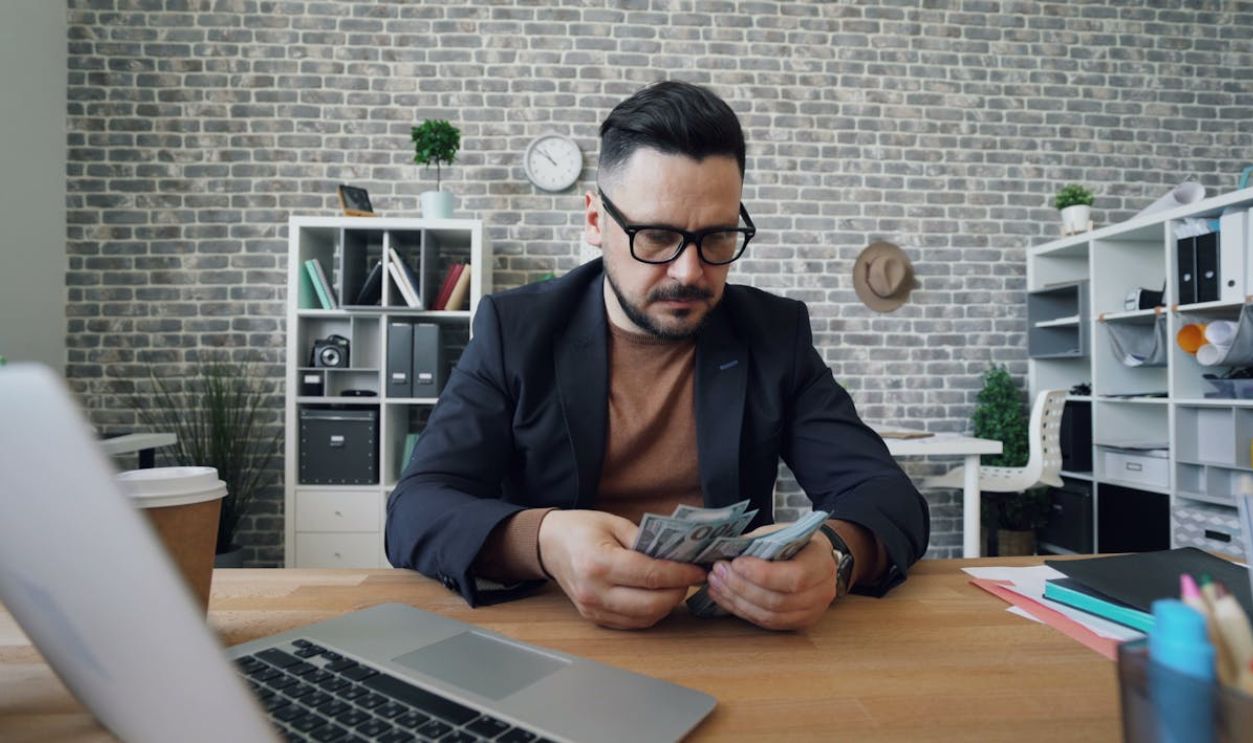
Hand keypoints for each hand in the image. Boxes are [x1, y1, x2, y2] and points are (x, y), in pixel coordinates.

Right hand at [537, 510, 707, 629]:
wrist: (549, 545)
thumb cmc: (581, 529)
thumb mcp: (614, 523)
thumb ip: (645, 540)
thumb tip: (677, 555)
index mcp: (598, 563)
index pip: (650, 575)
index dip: (680, 574)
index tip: (698, 569)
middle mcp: (594, 591)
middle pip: (651, 604)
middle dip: (678, 592)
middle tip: (690, 578)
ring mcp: (593, 609)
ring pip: (644, 618)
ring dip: (667, 605)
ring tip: (676, 586)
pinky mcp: (594, 618)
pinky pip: (632, 623)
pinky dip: (651, 612)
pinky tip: (658, 596)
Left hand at [703, 526, 837, 630]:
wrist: (817, 558)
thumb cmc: (796, 542)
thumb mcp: (781, 532)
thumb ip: (757, 541)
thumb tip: (724, 549)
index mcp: (820, 565)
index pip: (793, 577)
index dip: (761, 574)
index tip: (736, 563)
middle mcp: (821, 593)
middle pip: (778, 601)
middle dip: (742, 587)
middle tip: (718, 573)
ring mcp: (811, 613)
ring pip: (770, 616)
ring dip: (737, 601)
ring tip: (716, 585)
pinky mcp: (797, 623)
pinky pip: (767, 623)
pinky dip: (742, 611)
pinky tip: (725, 597)